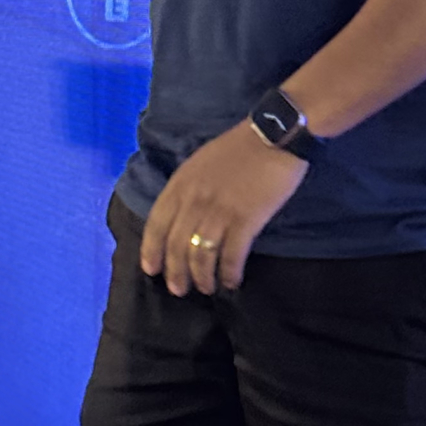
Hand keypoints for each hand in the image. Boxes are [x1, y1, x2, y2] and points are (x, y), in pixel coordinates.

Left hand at [141, 121, 307, 294]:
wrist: (274, 135)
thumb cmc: (240, 147)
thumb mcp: (201, 162)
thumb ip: (189, 188)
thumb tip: (183, 216)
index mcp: (182, 183)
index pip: (157, 223)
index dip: (151, 250)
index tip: (151, 269)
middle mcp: (195, 200)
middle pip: (177, 245)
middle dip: (175, 272)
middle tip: (179, 290)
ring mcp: (220, 211)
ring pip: (201, 255)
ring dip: (202, 277)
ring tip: (206, 289)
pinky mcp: (246, 219)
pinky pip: (232, 255)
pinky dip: (229, 272)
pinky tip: (232, 281)